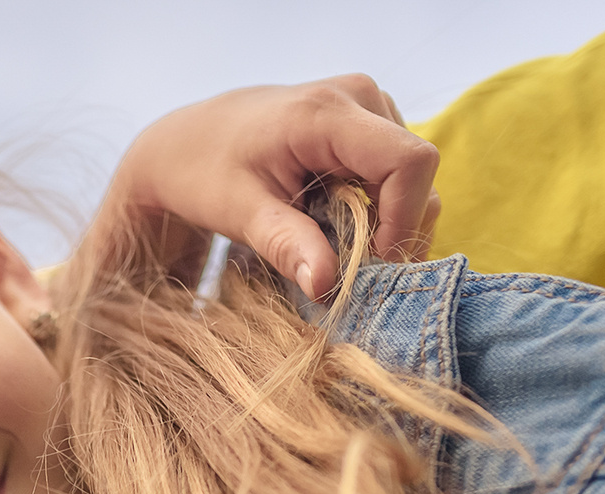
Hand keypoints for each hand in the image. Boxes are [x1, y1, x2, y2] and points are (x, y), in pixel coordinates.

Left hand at [91, 75, 439, 298]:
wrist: (189, 139)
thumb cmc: (205, 173)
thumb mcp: (239, 214)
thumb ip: (286, 245)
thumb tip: (327, 285)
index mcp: (326, 113)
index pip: (409, 161)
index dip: (403, 218)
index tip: (372, 263)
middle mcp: (359, 96)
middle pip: (415, 174)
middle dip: (391, 227)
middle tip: (343, 262)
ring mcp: (368, 104)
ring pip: (410, 177)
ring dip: (382, 219)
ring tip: (329, 236)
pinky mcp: (368, 119)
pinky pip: (396, 172)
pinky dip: (375, 206)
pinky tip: (333, 218)